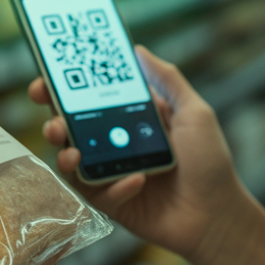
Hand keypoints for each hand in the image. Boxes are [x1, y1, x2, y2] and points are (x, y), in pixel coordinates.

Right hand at [30, 45, 251, 263]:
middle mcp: (113, 144)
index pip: (87, 99)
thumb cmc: (210, 162)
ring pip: (71, 162)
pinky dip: (113, 186)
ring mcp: (110, 174)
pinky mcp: (112, 203)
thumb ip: (168, 80)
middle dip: (53, 122)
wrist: (218, 214)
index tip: (46, 81)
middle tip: (54, 121)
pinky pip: (96, 193)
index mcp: (127, 119)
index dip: (62, 89)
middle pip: (70, 129)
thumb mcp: (194, 113)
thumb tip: (139, 50)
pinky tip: (136, 181)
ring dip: (65, 155)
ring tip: (72, 152)